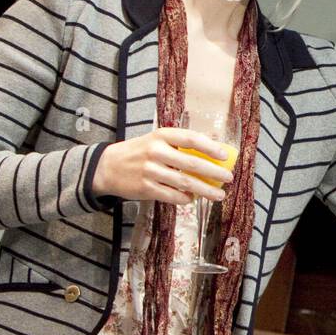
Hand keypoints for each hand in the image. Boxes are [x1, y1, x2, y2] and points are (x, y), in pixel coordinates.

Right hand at [92, 127, 232, 204]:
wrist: (107, 167)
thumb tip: (213, 148)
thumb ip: (179, 144)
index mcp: (162, 135)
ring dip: (204, 190)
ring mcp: (150, 170)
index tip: (225, 155)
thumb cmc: (139, 152)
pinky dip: (185, 199)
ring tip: (218, 195)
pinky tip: (193, 199)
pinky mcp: (145, 188)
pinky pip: (171, 195)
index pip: (191, 139)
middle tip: (228, 178)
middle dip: (213, 172)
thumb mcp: (157, 140)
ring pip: (184, 183)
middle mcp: (156, 151)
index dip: (210, 147)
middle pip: (191, 163)